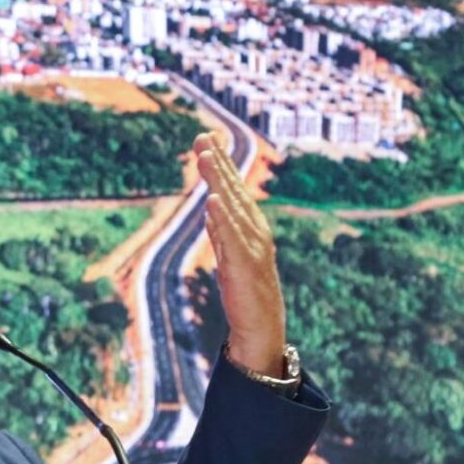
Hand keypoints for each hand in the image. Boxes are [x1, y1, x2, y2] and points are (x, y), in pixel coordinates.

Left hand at [193, 132, 286, 377]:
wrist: (261, 326)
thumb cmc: (245, 290)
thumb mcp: (229, 254)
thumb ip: (221, 230)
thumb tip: (211, 208)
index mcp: (250, 226)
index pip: (232, 189)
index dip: (221, 163)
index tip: (206, 137)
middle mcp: (254, 230)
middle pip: (233, 191)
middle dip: (218, 163)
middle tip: (203, 137)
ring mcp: (252, 246)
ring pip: (232, 208)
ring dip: (218, 182)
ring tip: (206, 158)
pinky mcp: (245, 266)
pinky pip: (231, 239)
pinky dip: (222, 219)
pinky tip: (212, 201)